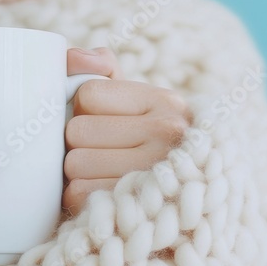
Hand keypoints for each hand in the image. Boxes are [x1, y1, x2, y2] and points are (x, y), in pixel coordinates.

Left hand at [63, 47, 193, 213]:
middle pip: (76, 131)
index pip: (88, 94)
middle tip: (99, 153)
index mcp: (164, 101)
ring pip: (74, 164)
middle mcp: (168, 133)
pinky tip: (101, 195)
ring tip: (101, 175)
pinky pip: (79, 194)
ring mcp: (156, 172)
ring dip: (78, 173)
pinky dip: (82, 199)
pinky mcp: (138, 207)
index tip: (102, 122)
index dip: (83, 109)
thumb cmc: (152, 145)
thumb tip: (74, 58)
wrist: (192, 201)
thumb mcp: (139, 103)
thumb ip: (102, 70)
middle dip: (78, 144)